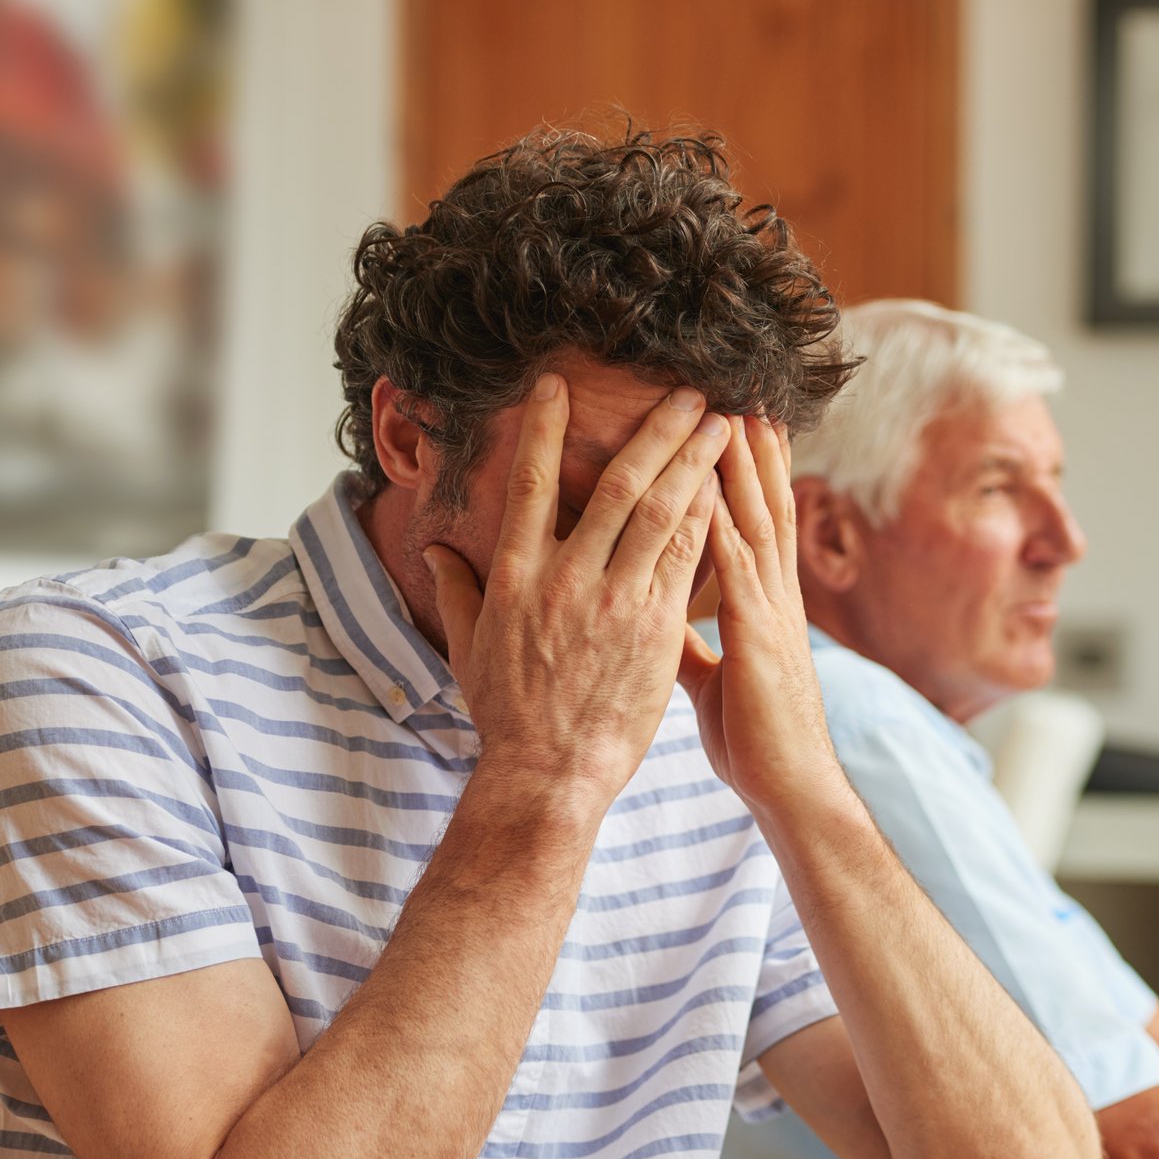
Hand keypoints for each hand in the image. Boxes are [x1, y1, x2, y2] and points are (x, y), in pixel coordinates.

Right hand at [425, 376, 723, 818]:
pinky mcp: (655, 630)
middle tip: (684, 391)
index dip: (543, 429)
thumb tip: (434, 550)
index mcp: (515, 576)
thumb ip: (456, 590)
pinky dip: (704, 517)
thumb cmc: (508, 714)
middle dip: (654, 431)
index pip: (528, 484)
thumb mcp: (469, 648)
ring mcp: (614, 602)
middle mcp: (566, 579)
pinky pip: (685, 560)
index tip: (558, 385)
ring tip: (719, 425)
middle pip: (616, 484)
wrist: (549, 773)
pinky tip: (724, 487)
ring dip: (693, 462)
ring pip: (659, 512)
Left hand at [677, 416, 848, 818]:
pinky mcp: (758, 636)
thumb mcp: (710, 681)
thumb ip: (684, 643)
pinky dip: (723, 523)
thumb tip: (653, 618)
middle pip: (763, 507)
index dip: (748, 477)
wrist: (790, 789)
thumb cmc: (754, 741)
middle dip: (753, 451)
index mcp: (763, 608)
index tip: (733, 429)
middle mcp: (773, 598)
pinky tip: (708, 486)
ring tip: (730, 412)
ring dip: (743, 468)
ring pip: (756, 523)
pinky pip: (737, 568)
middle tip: (739, 392)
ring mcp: (770, 613)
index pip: (756, 527)